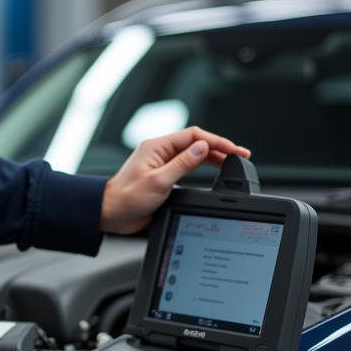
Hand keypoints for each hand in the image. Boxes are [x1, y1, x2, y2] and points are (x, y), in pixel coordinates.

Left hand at [101, 126, 250, 234]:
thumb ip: (182, 164)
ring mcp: (161, 164)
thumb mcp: (158, 181)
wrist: (110, 214)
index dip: (217, 141)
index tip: (234, 149)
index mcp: (157, 147)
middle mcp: (160, 152)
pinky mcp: (162, 176)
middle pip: (195, 144)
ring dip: (212, 158)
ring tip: (231, 163)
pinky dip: (202, 168)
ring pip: (192, 155)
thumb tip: (202, 148)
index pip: (193, 136)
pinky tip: (212, 172)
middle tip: (240, 156)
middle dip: (219, 148)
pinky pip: (186, 166)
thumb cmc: (126, 197)